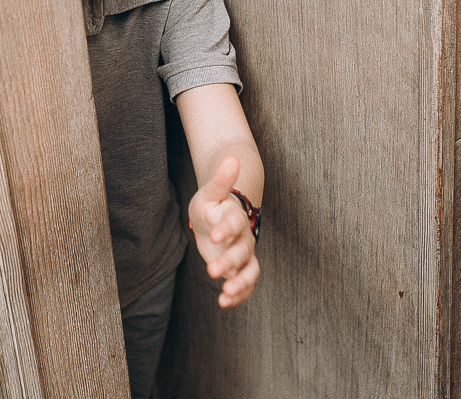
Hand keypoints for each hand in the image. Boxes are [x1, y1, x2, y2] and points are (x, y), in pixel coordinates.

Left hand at [187, 156, 259, 307]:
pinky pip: (245, 285)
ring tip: (226, 294)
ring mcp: (243, 256)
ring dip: (239, 283)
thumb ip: (221, 180)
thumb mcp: (210, 192)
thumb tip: (232, 158)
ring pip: (249, 271)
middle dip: (228, 261)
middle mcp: (243, 238)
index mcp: (235, 217)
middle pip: (242, 251)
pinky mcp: (239, 270)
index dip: (227, 229)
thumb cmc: (212, 204)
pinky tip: (224, 302)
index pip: (234, 223)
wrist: (217, 218)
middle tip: (211, 270)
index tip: (215, 235)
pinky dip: (238, 295)